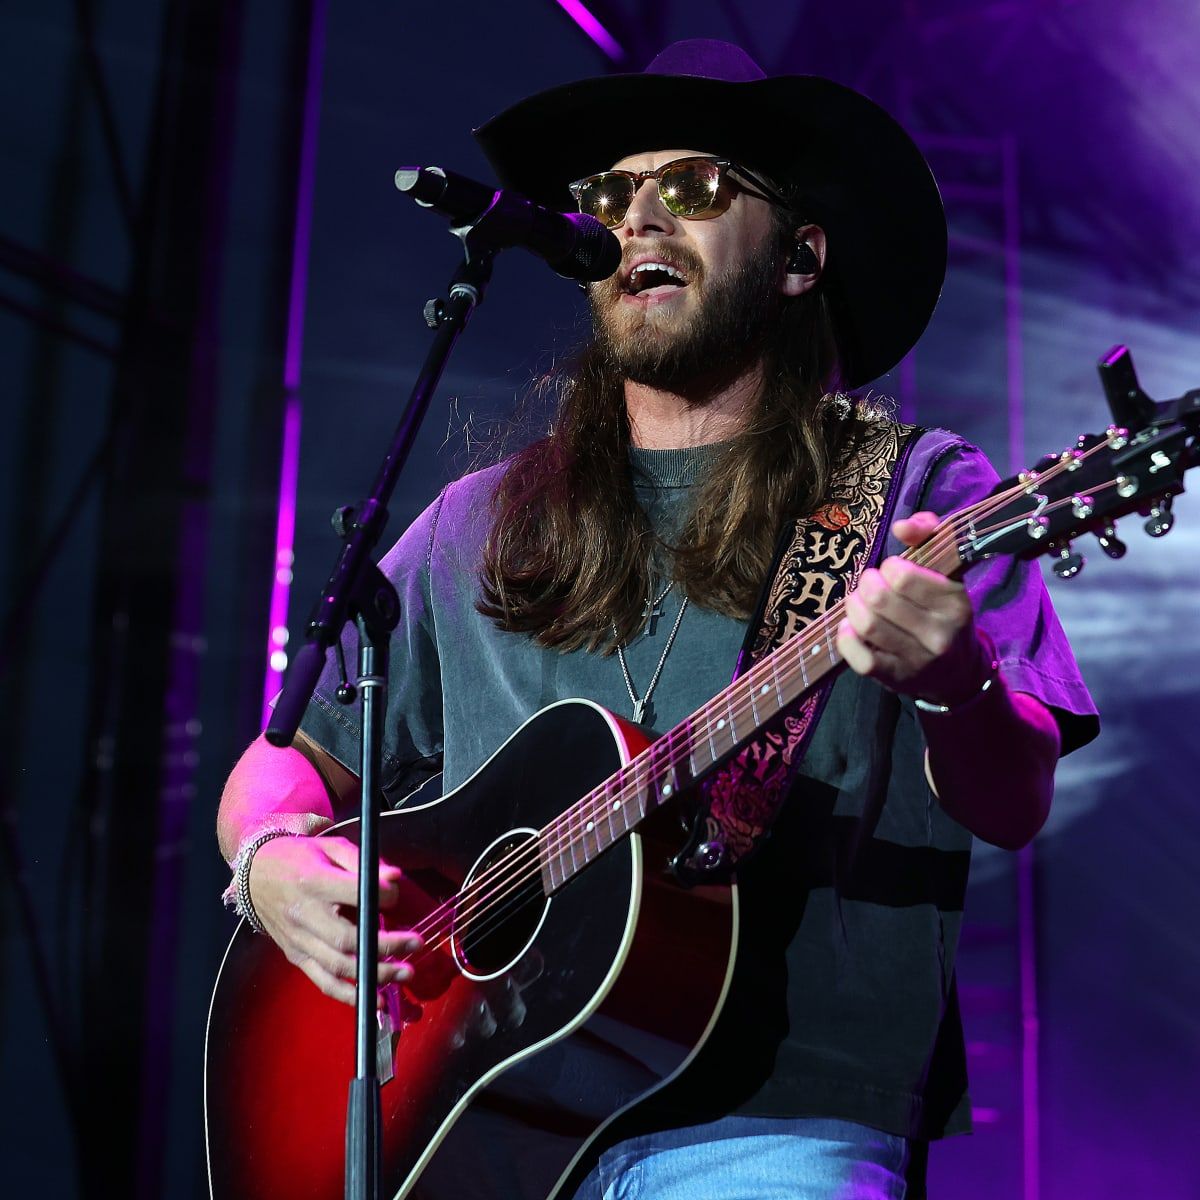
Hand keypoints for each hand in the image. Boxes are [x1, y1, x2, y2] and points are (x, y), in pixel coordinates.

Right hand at [248, 834, 421, 1005]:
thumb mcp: (330, 847)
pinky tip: (376, 998)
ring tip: (406, 972)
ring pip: (338, 965)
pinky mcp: (296, 956)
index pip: (354, 893)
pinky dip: (350, 994)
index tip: (396, 897)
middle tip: (415, 943)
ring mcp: (298, 940)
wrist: (256, 874)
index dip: (382, 897)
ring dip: (376, 973)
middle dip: (386, 945)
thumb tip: (395, 878)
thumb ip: (364, 863)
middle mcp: (303, 914)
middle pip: (347, 939)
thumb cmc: (299, 858)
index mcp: (313, 881)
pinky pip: (323, 982)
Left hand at [836, 511, 991, 705]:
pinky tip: (851, 629)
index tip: (892, 571)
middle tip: (870, 586)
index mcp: (954, 602)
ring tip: (859, 603)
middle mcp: (940, 633)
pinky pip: (860, 658)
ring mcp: (918, 660)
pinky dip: (847, 639)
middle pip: (879, 598)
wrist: (958, 672)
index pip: (903, 576)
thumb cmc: (942, 610)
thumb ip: (928, 534)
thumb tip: (901, 526)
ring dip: (854, 607)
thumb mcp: (947, 570)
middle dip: (866, 585)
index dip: (889, 568)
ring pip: (867, 625)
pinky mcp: (896, 679)